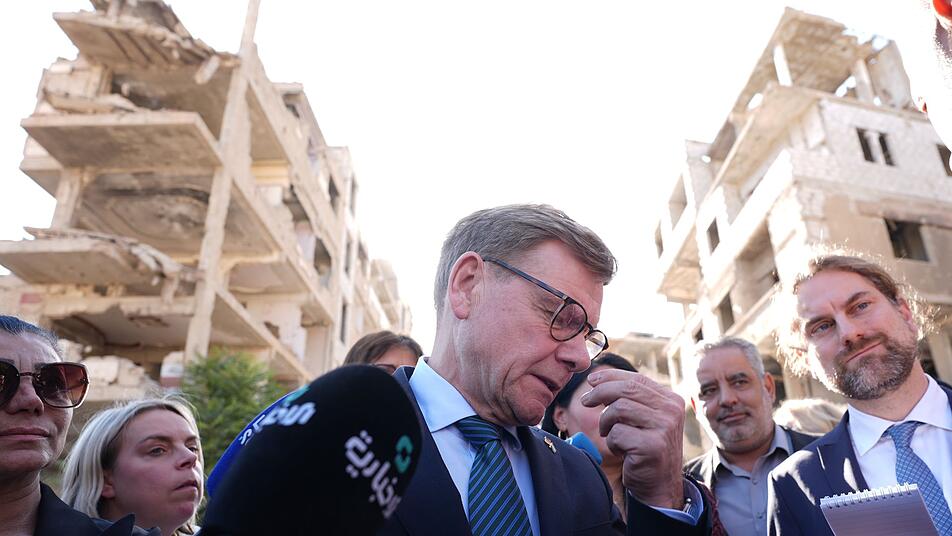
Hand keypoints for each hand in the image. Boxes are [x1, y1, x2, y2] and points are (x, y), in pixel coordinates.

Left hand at [580, 369, 685, 508]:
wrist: (660, 485)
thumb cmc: (645, 448)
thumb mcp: (643, 418)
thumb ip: (630, 399)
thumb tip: (597, 380)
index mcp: (671, 400)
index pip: (637, 379)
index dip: (610, 377)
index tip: (591, 380)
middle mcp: (672, 411)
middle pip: (626, 390)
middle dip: (600, 393)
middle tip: (585, 401)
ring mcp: (664, 428)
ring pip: (619, 409)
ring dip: (606, 422)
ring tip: (609, 434)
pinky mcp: (652, 446)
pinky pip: (617, 433)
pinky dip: (612, 442)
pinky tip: (621, 451)